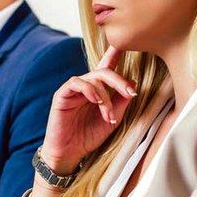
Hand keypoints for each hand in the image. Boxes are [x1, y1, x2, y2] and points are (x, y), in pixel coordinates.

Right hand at [41, 46, 137, 173]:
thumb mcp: (113, 120)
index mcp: (99, 90)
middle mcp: (86, 86)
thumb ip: (122, 102)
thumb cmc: (89, 136)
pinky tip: (96, 101)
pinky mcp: (62, 94)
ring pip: (93, 79)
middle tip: (130, 93)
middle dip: (119, 81)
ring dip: (105, 97)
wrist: (70, 153)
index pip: (108, 67)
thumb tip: (133, 82)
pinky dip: (89, 89)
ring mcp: (74, 89)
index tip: (126, 43)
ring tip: (108, 115)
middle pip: (104, 71)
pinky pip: (76, 82)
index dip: (115, 54)